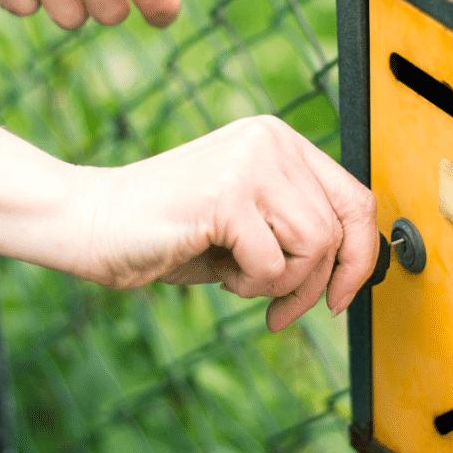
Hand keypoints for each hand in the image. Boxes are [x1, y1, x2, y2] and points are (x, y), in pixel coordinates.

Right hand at [75, 116, 378, 330]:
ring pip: (315, 246)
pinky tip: (216, 269)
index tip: (339, 297)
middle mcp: (270, 140)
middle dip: (316, 285)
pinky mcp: (228, 195)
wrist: (91, 224)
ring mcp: (250, 163)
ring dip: (282, 285)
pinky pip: (274, 265)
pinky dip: (249, 286)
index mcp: (278, 140)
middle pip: (339, 229)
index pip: (356, 198)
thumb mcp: (249, 224)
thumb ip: (296, 228)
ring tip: (238, 280)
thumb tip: (355, 269)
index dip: (361, 256)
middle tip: (281, 312)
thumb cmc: (169, 232)